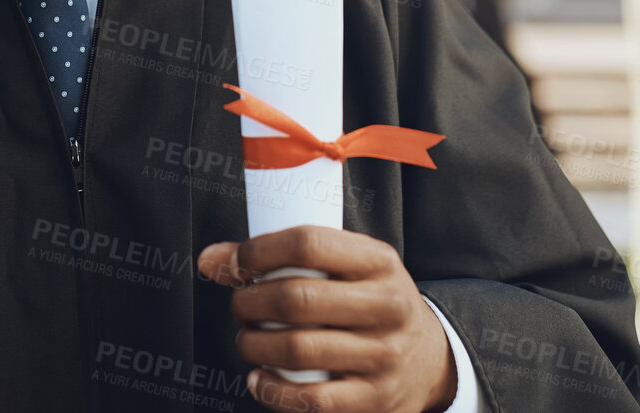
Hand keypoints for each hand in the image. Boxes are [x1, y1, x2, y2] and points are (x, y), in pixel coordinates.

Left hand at [197, 225, 456, 412]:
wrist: (428, 360)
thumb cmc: (372, 303)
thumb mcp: (350, 267)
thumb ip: (287, 257)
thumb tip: (211, 259)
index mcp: (380, 262)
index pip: (309, 244)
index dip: (259, 251)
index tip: (236, 263)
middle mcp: (388, 306)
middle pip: (297, 298)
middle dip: (249, 302)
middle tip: (239, 306)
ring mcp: (383, 356)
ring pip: (297, 349)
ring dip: (253, 345)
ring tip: (247, 339)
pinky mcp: (374, 399)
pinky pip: (310, 399)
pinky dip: (272, 390)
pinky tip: (259, 378)